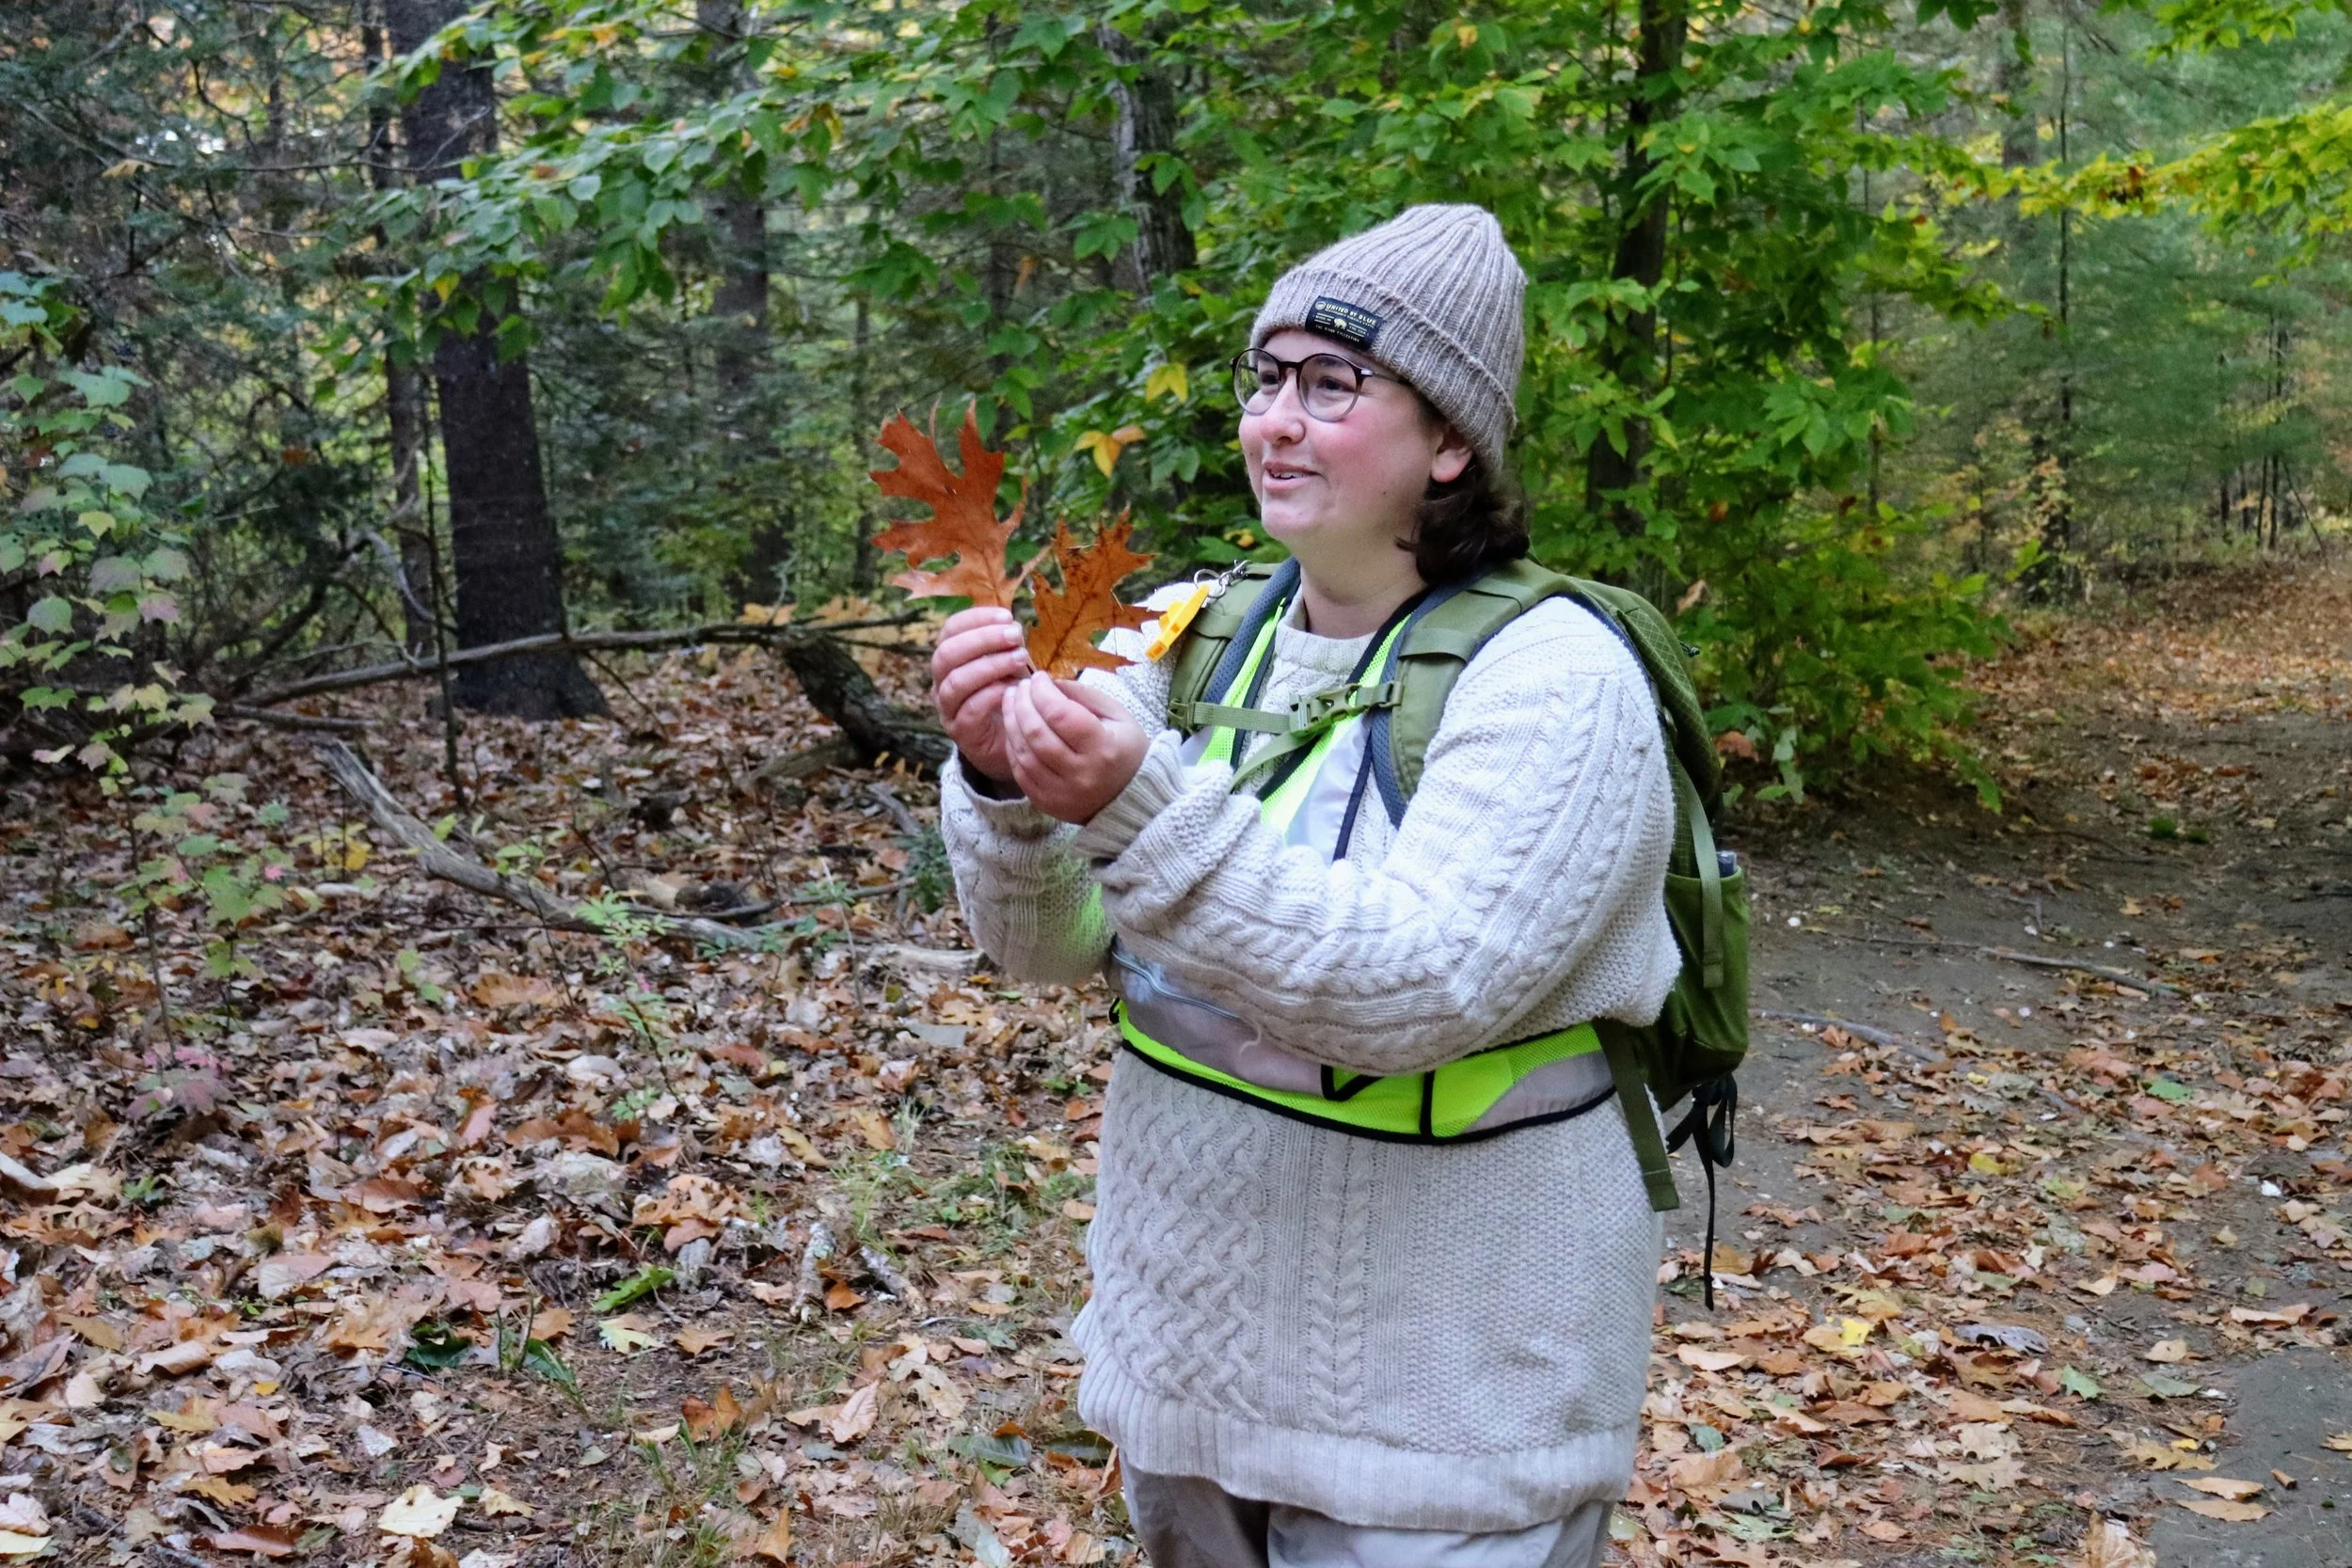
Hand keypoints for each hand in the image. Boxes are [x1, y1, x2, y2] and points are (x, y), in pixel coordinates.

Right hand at [930, 606, 1030, 787]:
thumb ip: (1005, 647)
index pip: (950, 630)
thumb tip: (1013, 626)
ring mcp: (948, 709)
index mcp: (950, 660)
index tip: (1007, 615)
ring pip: (956, 682)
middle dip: (982, 639)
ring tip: (1020, 659)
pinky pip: (970, 710)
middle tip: (1015, 635)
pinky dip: (992, 694)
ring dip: (990, 665)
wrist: (1011, 744)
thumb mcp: (1007, 666)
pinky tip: (1014, 688)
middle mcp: (942, 683)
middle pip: (947, 654)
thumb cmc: (1008, 698)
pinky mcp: (961, 732)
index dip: (976, 619)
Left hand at [1003, 672, 1147, 823]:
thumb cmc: (1125, 749)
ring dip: (1011, 723)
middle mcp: (1081, 775)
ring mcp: (1061, 793)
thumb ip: (1083, 694)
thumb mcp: (1117, 714)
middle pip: (1036, 733)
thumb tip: (1048, 683)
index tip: (1038, 677)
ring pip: (1023, 753)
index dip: (1042, 691)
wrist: (1130, 796)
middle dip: (1022, 703)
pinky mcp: (1047, 803)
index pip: (1060, 715)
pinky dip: (1013, 747)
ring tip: (1011, 702)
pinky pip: (1020, 772)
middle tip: (1020, 687)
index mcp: (1103, 749)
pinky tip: (1015, 729)